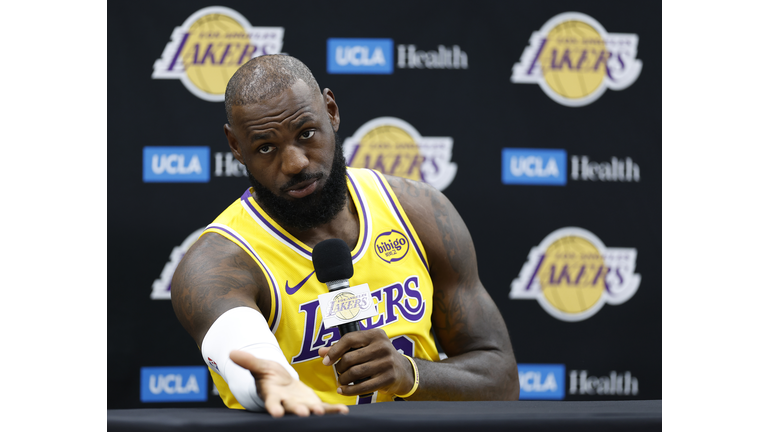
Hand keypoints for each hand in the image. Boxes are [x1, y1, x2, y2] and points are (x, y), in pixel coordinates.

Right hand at [229, 350, 349, 417]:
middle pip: (292, 408)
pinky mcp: (312, 404)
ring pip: (308, 410)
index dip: (274, 407)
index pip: (272, 402)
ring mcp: (300, 405)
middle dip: (298, 411)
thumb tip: (231, 352)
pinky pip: (324, 408)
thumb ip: (248, 362)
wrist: (280, 383)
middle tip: (305, 414)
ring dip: (317, 412)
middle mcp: (286, 403)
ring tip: (323, 413)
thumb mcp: (259, 366)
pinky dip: (333, 410)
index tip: (276, 413)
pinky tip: (344, 410)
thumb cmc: (267, 375)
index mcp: (272, 395)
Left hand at [318, 329, 414, 396]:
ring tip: (341, 381)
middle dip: (339, 368)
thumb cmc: (379, 357)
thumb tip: (322, 352)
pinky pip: (363, 386)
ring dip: (343, 379)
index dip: (335, 350)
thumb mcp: (365, 347)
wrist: (403, 371)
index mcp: (376, 334)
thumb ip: (343, 348)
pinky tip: (343, 391)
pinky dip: (350, 390)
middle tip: (339, 372)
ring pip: (355, 373)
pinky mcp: (388, 378)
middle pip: (350, 358)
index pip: (349, 339)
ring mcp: (387, 362)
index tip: (326, 361)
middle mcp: (382, 346)